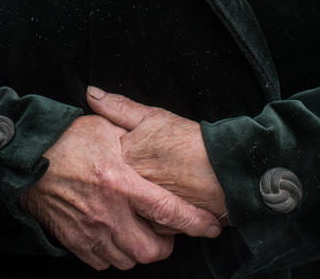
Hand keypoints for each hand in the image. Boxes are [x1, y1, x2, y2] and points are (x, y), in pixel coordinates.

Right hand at [19, 113, 221, 269]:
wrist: (24, 159)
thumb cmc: (64, 140)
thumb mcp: (102, 127)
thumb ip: (131, 132)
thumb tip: (149, 132)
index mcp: (120, 182)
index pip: (168, 210)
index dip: (195, 222)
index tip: (210, 226)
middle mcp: (108, 211)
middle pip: (151, 250)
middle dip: (164, 245)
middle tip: (164, 232)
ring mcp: (89, 229)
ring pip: (128, 260)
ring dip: (137, 250)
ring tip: (137, 233)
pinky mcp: (73, 240)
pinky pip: (102, 262)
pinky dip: (112, 254)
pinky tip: (112, 237)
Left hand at [86, 86, 228, 219]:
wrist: (227, 170)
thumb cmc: (192, 142)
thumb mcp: (154, 116)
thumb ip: (119, 107)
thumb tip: (92, 94)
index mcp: (123, 156)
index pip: (102, 159)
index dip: (114, 156)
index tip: (130, 155)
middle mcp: (130, 184)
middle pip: (114, 187)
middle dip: (121, 182)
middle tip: (149, 174)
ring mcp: (145, 206)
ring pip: (131, 208)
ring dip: (137, 204)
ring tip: (160, 191)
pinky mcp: (162, 224)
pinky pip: (149, 225)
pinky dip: (155, 219)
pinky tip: (166, 206)